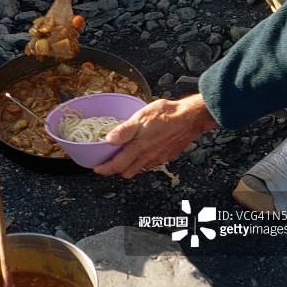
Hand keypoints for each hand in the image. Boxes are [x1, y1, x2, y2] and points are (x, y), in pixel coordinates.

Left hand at [93, 94, 217, 178]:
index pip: (117, 165)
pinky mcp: (167, 157)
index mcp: (139, 147)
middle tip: (109, 162)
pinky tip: (142, 150)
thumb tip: (109, 140)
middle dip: (116, 170)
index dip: (105, 170)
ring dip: (130, 166)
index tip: (97, 169)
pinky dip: (143, 162)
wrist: (190, 117)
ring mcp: (158, 158)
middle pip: (127, 172)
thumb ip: (124, 130)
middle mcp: (148, 157)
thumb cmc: (166, 114)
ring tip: (125, 156)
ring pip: (139, 170)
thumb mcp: (141, 117)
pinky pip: (151, 164)